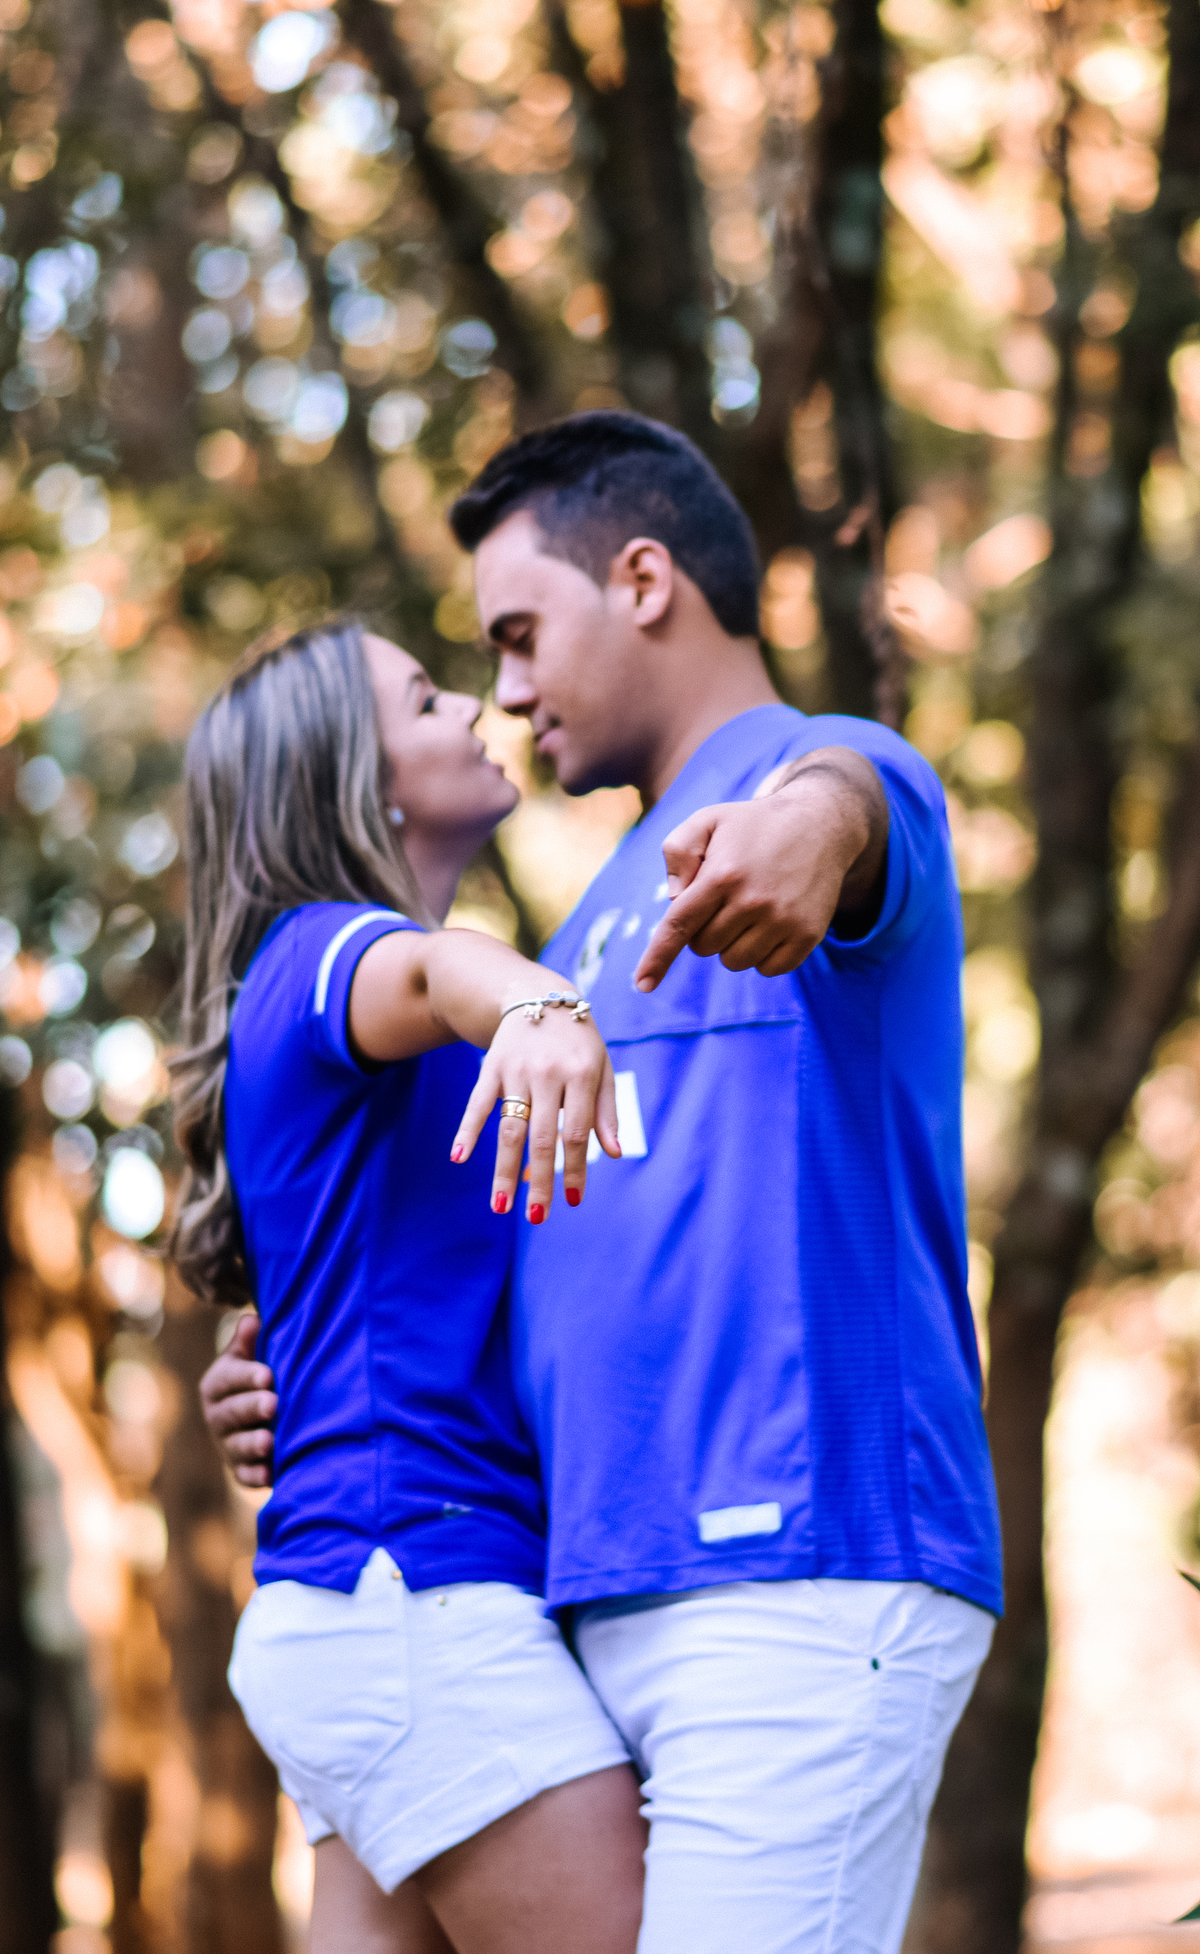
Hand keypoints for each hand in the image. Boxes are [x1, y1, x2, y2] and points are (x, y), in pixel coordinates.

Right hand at [199, 1311, 276, 1487]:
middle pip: (231, 1413)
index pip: (228, 1379)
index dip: (247, 1376)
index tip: (268, 1375)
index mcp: (216, 1384)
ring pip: (236, 1445)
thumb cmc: (261, 1377)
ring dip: (252, 1444)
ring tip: (270, 1440)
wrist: (264, 1415)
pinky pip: (244, 1475)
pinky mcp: (240, 1470)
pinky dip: (255, 1476)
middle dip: (252, 1408)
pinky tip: (269, 1474)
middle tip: (273, 1403)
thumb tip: (251, 1321)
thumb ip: (250, 1341)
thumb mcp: (252, 1356)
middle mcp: (217, 1416)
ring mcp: (227, 1445)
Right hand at [451, 989, 620, 1223]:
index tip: (571, 1201)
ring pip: (509, 1127)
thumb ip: (607, 1110)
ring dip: (504, 1169)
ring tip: (501, 1205)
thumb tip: (614, 1153)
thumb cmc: (578, 1042)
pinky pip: (478, 1102)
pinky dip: (467, 1129)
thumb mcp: (602, 1068)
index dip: (574, 1169)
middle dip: (539, 1180)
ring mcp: (517, 1070)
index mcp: (582, 1075)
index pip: (578, 1133)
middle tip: (536, 1217)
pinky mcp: (491, 1066)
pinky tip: (460, 1157)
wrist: (539, 997)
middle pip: (542, 1137)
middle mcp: (549, 1073)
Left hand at [633, 749, 887, 991]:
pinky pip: (769, 969)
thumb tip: (676, 899)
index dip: (658, 958)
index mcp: (722, 874)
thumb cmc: (753, 825)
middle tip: (726, 899)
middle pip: (704, 947)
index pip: (679, 925)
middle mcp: (753, 901)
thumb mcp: (708, 820)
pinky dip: (763, 955)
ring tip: (750, 909)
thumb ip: (678, 852)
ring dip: (734, 944)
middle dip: (706, 929)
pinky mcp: (808, 935)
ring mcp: (783, 920)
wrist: (821, 824)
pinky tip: (772, 924)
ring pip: (735, 962)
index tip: (642, 984)